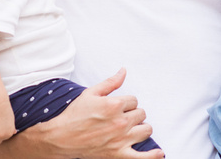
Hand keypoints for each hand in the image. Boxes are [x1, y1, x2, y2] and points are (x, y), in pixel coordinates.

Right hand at [40, 68, 164, 158]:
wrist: (61, 138)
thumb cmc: (74, 116)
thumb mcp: (91, 93)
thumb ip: (110, 82)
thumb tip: (124, 71)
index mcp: (114, 105)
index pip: (134, 100)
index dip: (127, 103)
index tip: (118, 107)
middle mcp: (120, 122)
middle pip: (141, 113)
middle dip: (133, 114)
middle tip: (120, 118)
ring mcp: (121, 139)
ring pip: (146, 130)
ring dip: (141, 128)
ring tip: (131, 129)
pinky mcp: (119, 155)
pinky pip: (142, 157)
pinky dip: (153, 155)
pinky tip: (159, 152)